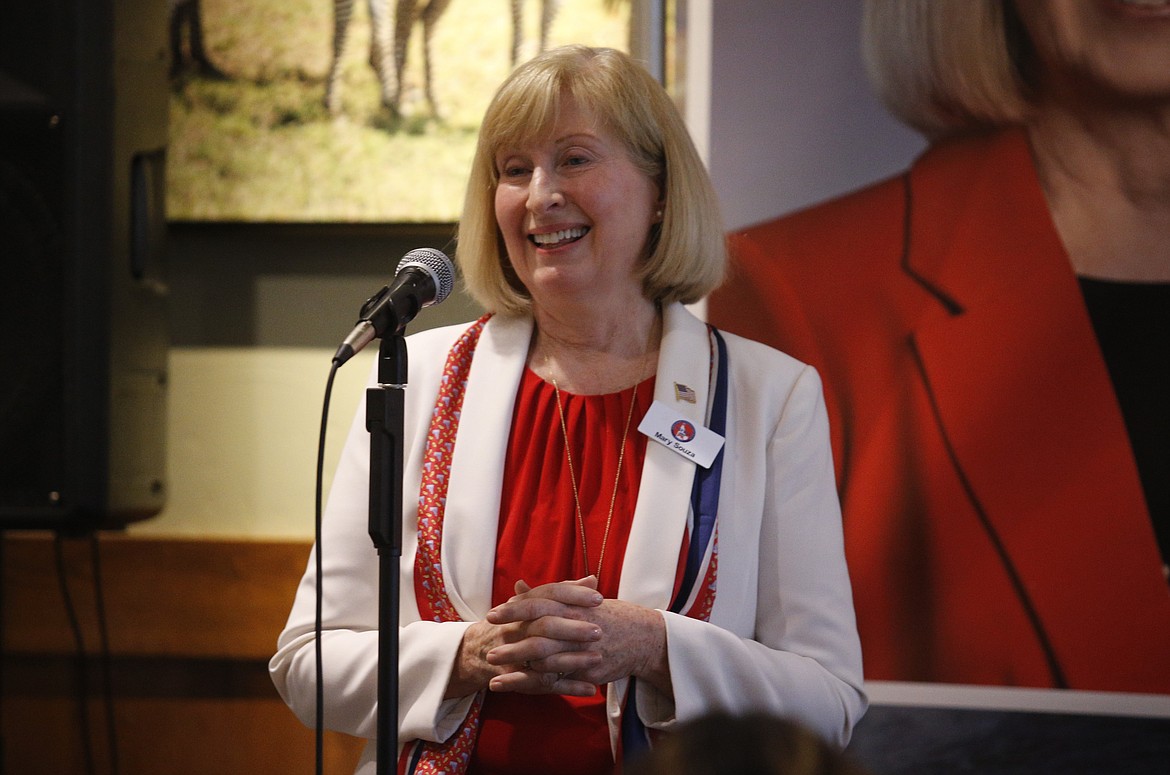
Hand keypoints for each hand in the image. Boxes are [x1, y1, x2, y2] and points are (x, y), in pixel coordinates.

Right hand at [447, 576, 603, 697]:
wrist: (479, 650)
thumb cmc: (516, 622)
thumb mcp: (534, 603)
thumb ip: (564, 592)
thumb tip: (592, 580)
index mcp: (523, 605)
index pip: (548, 594)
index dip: (573, 595)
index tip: (598, 598)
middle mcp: (516, 627)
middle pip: (545, 626)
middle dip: (573, 629)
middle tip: (599, 631)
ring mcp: (514, 654)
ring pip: (544, 658)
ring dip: (573, 660)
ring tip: (598, 659)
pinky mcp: (518, 678)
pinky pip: (544, 684)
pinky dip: (568, 688)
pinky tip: (591, 688)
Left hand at [485, 578, 671, 696]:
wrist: (644, 638)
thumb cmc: (608, 615)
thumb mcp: (580, 600)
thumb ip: (547, 594)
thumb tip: (518, 586)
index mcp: (574, 605)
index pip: (540, 604)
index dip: (515, 610)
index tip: (492, 615)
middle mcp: (577, 626)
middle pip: (539, 634)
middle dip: (512, 643)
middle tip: (488, 649)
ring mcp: (583, 650)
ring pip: (546, 660)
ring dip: (518, 667)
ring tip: (494, 674)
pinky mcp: (588, 670)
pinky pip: (558, 679)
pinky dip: (535, 683)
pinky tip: (515, 686)